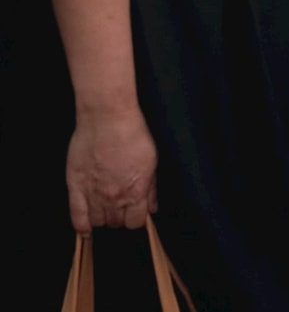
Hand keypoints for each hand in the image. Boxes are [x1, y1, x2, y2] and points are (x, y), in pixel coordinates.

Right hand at [68, 107, 157, 232]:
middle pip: (116, 222)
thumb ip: (151, 189)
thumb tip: (152, 209)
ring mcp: (93, 193)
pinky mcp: (75, 186)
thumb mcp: (151, 162)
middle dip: (119, 216)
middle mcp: (115, 197)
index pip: (136, 222)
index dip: (136, 219)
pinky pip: (77, 215)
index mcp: (136, 191)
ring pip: (98, 221)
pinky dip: (81, 226)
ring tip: (104, 207)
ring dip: (102, 217)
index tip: (134, 212)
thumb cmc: (134, 136)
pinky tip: (85, 230)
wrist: (107, 119)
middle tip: (119, 205)